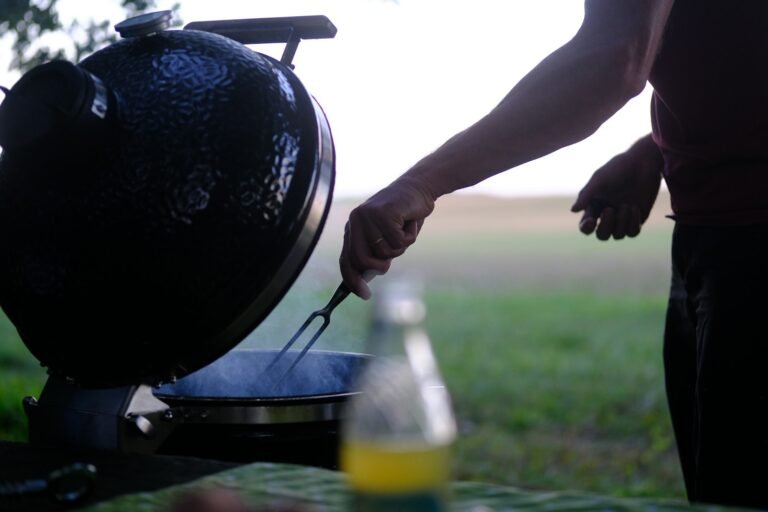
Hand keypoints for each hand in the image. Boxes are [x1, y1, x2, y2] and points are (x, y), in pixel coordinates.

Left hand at [340, 175, 435, 298]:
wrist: (418, 187)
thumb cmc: (403, 216)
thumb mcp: (385, 238)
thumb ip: (373, 254)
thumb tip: (363, 280)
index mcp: (353, 228)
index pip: (346, 260)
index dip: (352, 280)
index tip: (365, 295)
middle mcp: (356, 221)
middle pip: (363, 260)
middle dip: (381, 265)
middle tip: (396, 251)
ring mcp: (368, 215)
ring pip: (385, 252)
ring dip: (401, 246)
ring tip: (404, 228)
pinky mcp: (384, 212)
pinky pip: (398, 240)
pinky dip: (410, 235)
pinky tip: (410, 221)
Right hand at [571, 135, 662, 239]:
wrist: (643, 162)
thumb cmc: (618, 168)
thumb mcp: (599, 180)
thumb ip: (586, 195)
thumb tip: (573, 210)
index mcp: (595, 207)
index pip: (586, 227)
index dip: (586, 228)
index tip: (591, 221)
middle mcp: (608, 215)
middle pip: (602, 235)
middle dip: (605, 227)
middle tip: (610, 210)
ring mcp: (623, 218)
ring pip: (618, 235)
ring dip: (622, 222)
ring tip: (627, 204)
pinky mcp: (638, 218)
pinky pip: (633, 232)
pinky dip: (633, 223)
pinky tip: (635, 207)